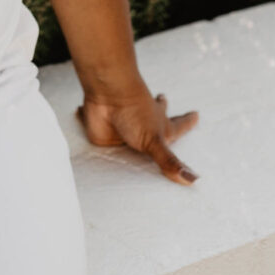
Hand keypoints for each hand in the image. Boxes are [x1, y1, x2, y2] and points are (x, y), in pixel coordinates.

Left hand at [75, 79, 199, 186]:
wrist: (106, 94)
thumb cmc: (135, 113)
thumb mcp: (155, 141)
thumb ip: (169, 162)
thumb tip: (193, 180)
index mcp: (158, 126)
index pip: (178, 127)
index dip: (187, 123)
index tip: (196, 114)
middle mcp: (142, 125)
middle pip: (154, 116)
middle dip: (161, 109)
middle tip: (164, 99)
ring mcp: (124, 127)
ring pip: (127, 125)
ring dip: (127, 121)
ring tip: (126, 116)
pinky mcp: (103, 133)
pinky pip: (95, 125)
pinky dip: (85, 116)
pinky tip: (77, 111)